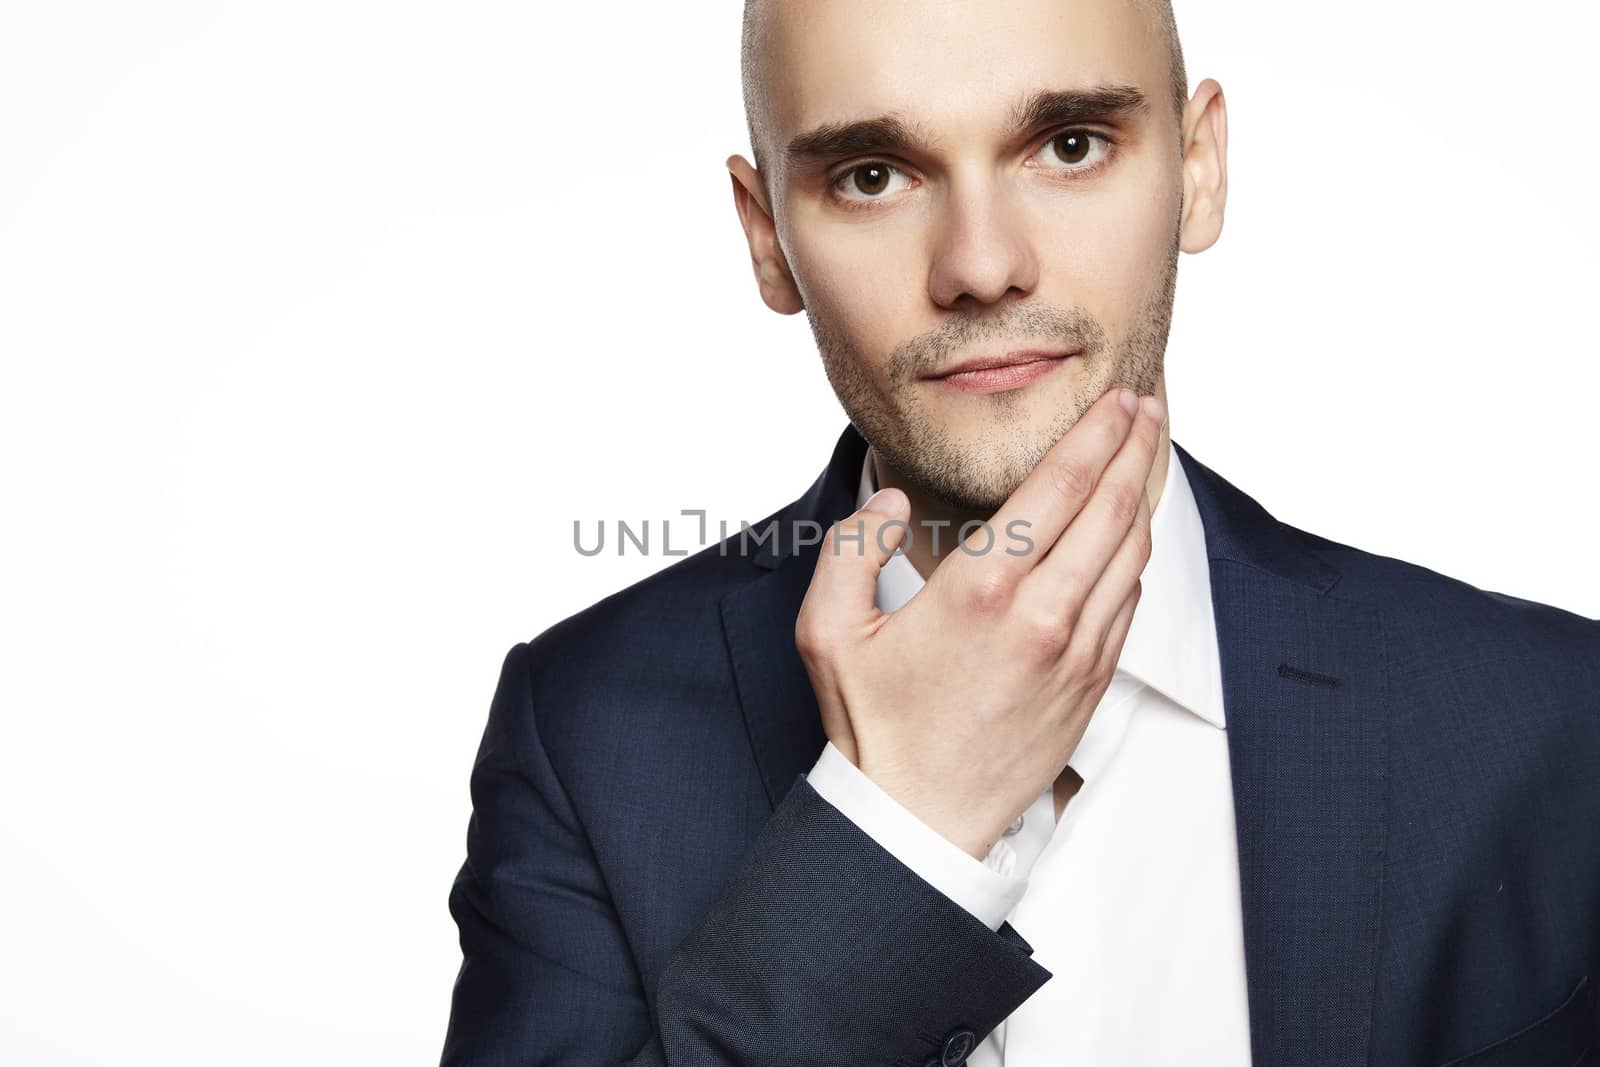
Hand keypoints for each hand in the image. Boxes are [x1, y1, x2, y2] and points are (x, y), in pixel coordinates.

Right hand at [794, 387, 1164, 859]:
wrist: (918, 821)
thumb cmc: (873, 727)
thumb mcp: (827, 632)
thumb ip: (851, 549)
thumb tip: (891, 504)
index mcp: (981, 589)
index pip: (1062, 486)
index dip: (1099, 433)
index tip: (1117, 400)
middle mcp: (1042, 614)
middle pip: (1115, 507)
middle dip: (1137, 446)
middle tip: (1147, 407)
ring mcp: (1076, 652)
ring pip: (1132, 553)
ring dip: (1145, 495)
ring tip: (1145, 456)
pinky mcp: (1091, 684)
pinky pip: (1127, 602)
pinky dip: (1135, 556)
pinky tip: (1127, 533)